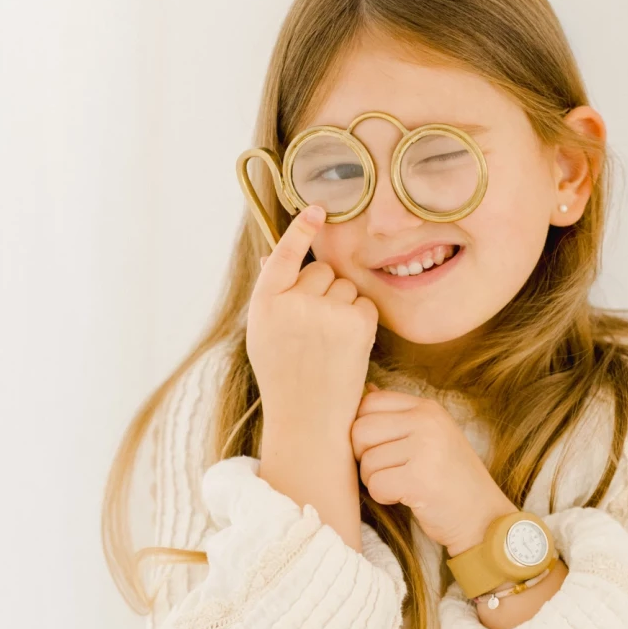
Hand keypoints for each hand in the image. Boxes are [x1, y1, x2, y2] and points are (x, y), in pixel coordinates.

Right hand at [246, 205, 378, 440]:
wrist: (308, 419)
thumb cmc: (284, 374)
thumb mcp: (264, 332)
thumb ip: (271, 293)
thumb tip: (276, 255)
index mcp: (265, 303)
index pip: (285, 255)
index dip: (301, 229)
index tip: (317, 209)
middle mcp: (293, 304)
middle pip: (320, 270)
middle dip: (321, 289)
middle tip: (313, 328)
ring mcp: (326, 313)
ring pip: (345, 285)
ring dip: (342, 305)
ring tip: (328, 341)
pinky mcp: (357, 325)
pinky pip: (364, 302)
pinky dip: (360, 319)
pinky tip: (347, 345)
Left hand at [349, 388, 514, 553]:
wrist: (483, 517)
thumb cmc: (451, 478)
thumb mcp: (432, 435)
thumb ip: (400, 415)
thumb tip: (366, 390)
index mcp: (428, 408)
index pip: (369, 403)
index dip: (363, 429)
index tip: (380, 448)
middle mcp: (427, 422)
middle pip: (360, 430)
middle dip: (364, 457)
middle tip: (388, 471)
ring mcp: (426, 448)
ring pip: (366, 461)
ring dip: (375, 480)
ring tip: (402, 485)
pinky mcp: (420, 479)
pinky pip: (376, 485)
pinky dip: (384, 497)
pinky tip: (406, 497)